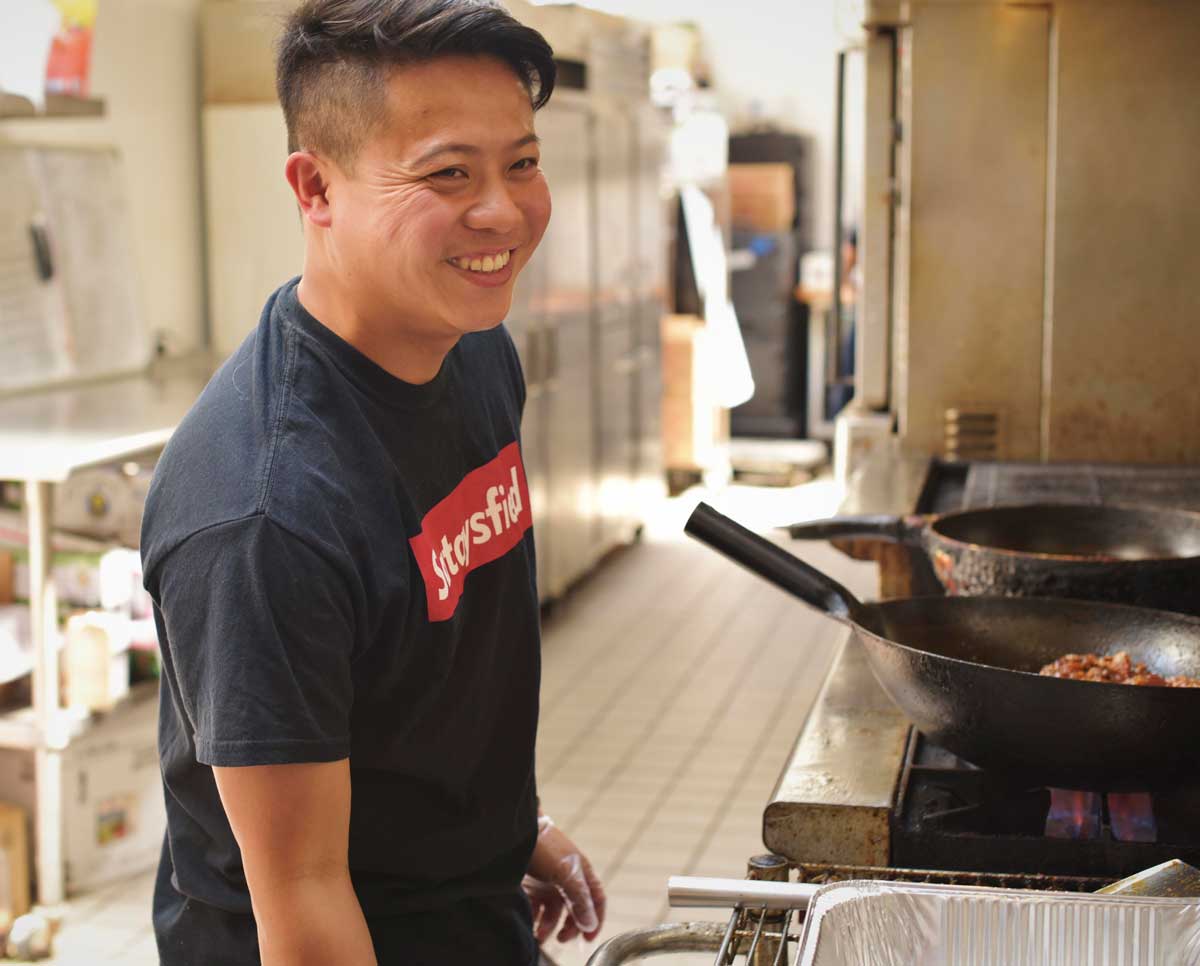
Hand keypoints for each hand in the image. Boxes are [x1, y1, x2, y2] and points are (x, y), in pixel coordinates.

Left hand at [522, 815, 605, 943]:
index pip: (596, 900)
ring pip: (553, 913)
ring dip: (549, 927)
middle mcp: (567, 879)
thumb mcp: (565, 872)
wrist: (514, 833)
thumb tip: (590, 924)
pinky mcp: (531, 886)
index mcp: (581, 873)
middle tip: (561, 938)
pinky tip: (530, 924)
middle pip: (575, 910)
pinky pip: (536, 909)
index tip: (588, 938)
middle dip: (570, 927)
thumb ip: (579, 898)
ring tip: (539, 935)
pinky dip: (535, 919)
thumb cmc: (544, 846)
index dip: (596, 919)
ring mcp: (549, 883)